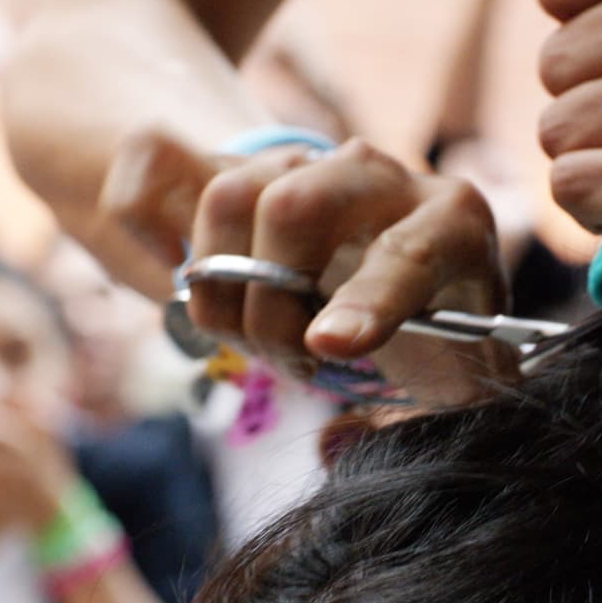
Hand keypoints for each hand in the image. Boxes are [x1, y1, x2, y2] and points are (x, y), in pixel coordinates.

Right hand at [101, 130, 516, 405]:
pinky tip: (173, 263)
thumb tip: (333, 443)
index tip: (328, 347)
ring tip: (253, 335)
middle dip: (271, 302)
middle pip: (295, 207)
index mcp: (454, 225)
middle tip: (290, 357)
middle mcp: (382, 177)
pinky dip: (147, 218)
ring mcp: (309, 161)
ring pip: (230, 193)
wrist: (413, 276)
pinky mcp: (245, 161)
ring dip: (221, 284)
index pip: (410, 249)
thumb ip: (409, 422)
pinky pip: (156, 159)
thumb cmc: (438, 341)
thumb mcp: (448, 382)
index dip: (367, 301)